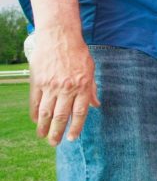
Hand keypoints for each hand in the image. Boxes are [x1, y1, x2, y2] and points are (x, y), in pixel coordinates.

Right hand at [29, 31, 100, 145]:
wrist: (59, 36)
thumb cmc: (78, 53)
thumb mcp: (91, 69)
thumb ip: (92, 89)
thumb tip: (96, 105)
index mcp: (82, 86)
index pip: (79, 113)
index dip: (76, 128)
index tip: (71, 138)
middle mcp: (67, 88)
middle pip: (61, 116)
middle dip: (58, 132)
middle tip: (55, 143)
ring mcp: (51, 86)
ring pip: (46, 112)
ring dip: (44, 127)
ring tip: (43, 136)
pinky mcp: (38, 81)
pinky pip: (35, 102)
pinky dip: (35, 113)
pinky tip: (36, 121)